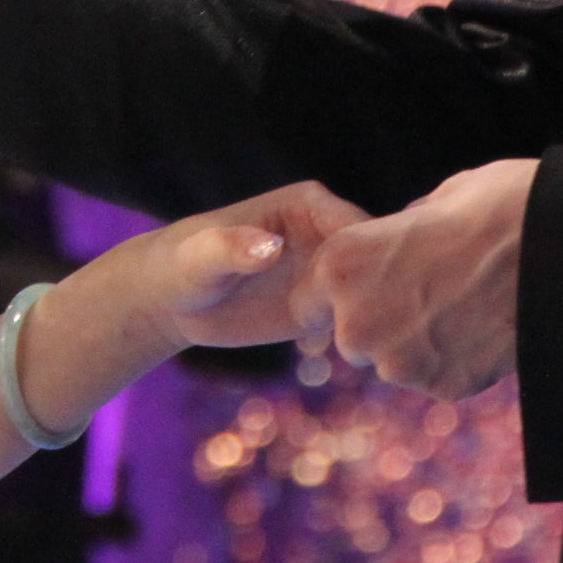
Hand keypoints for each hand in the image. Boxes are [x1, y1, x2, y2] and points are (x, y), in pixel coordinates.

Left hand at [125, 183, 371, 352]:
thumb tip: (271, 248)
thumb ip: (235, 248)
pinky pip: (357, 321)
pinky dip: (366, 339)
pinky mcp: (322, 309)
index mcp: (310, 204)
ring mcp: (328, 273)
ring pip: (375, 293)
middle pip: (379, 260)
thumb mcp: (205, 256)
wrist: (174, 300)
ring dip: (382, 319)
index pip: (361, 225)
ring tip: (372, 347)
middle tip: (383, 329)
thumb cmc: (185, 264)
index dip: (377, 255)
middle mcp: (327, 234)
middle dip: (388, 290)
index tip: (378, 292)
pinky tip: (362, 358)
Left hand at [304, 160, 534, 398]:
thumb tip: (399, 241)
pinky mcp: (442, 389)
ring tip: (465, 306)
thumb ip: (400, 232)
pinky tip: (484, 328)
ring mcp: (400, 364)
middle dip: (379, 318)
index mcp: (342, 266)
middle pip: (352, 335)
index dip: (341, 289)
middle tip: (428, 290)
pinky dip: (453, 359)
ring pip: (394, 359)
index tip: (368, 281)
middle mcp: (358, 323)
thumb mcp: (434, 202)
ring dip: (417, 341)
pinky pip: (435, 376)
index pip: (310, 297)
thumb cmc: (498, 208)